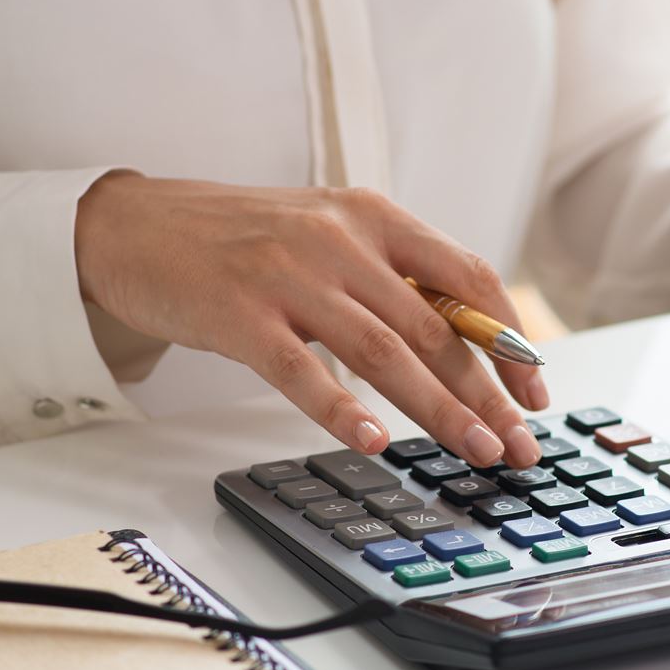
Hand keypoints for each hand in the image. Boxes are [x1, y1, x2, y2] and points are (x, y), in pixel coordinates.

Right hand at [74, 175, 547, 464]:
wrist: (134, 226)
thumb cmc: (241, 240)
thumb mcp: (328, 234)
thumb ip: (390, 276)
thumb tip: (466, 344)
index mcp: (373, 216)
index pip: (467, 278)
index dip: (509, 339)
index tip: (534, 393)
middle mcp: (340, 239)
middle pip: (434, 326)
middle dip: (487, 394)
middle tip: (519, 447)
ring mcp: (289, 276)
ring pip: (384, 352)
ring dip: (437, 409)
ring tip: (474, 452)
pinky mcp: (239, 315)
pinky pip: (301, 370)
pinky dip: (341, 409)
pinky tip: (372, 442)